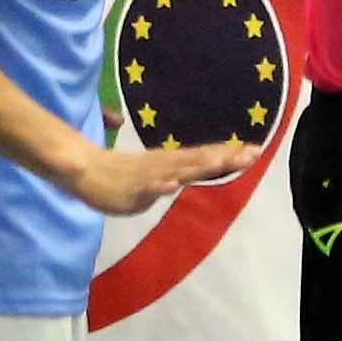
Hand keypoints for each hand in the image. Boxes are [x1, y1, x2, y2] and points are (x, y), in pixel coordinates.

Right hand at [65, 137, 249, 218]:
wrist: (85, 171)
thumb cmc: (121, 173)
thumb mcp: (157, 174)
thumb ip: (180, 171)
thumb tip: (205, 168)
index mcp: (171, 162)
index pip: (205, 156)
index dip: (230, 153)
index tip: (257, 150)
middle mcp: (165, 165)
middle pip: (199, 161)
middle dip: (226, 158)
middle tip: (253, 153)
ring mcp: (148, 177)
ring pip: (177, 171)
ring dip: (198, 167)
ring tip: (221, 162)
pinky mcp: (131, 190)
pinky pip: (147, 188)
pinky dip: (160, 187)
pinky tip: (173, 186)